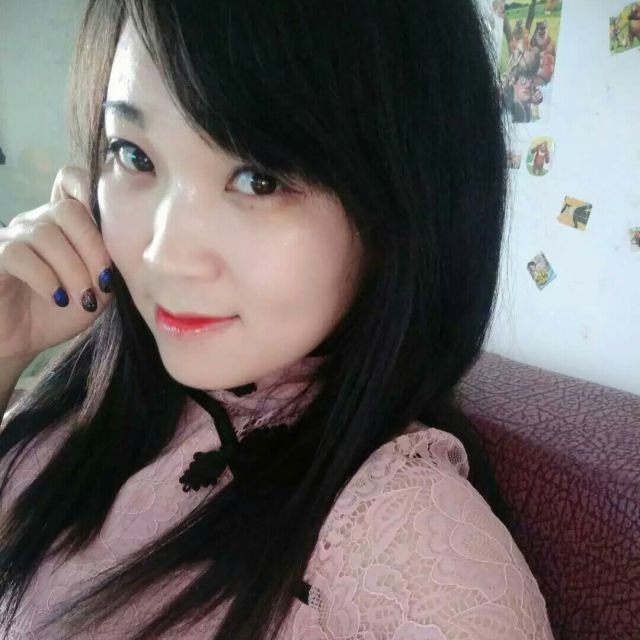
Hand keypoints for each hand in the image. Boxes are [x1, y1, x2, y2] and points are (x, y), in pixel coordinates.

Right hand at [0, 166, 113, 361]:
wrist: (22, 342)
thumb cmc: (62, 313)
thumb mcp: (99, 289)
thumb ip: (112, 264)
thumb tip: (127, 249)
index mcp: (66, 224)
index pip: (72, 181)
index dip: (90, 188)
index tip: (114, 220)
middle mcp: (38, 222)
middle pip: (68, 210)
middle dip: (93, 248)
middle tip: (103, 284)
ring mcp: (13, 236)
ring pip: (46, 234)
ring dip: (72, 269)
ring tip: (84, 299)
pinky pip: (18, 253)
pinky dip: (45, 277)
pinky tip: (58, 298)